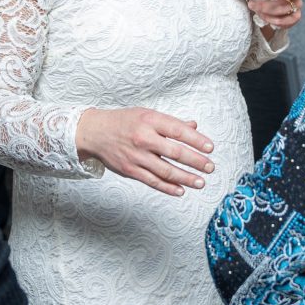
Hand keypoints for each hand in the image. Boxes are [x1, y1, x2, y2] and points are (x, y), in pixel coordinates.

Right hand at [76, 107, 214, 195]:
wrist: (94, 132)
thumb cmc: (123, 122)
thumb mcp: (147, 115)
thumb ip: (170, 123)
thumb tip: (193, 126)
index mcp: (150, 120)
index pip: (179, 131)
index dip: (197, 140)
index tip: (210, 148)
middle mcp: (144, 138)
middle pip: (175, 152)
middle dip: (196, 161)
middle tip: (210, 167)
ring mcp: (136, 156)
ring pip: (166, 170)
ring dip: (186, 178)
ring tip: (201, 182)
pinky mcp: (130, 170)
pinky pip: (153, 181)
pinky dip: (168, 187)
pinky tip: (181, 190)